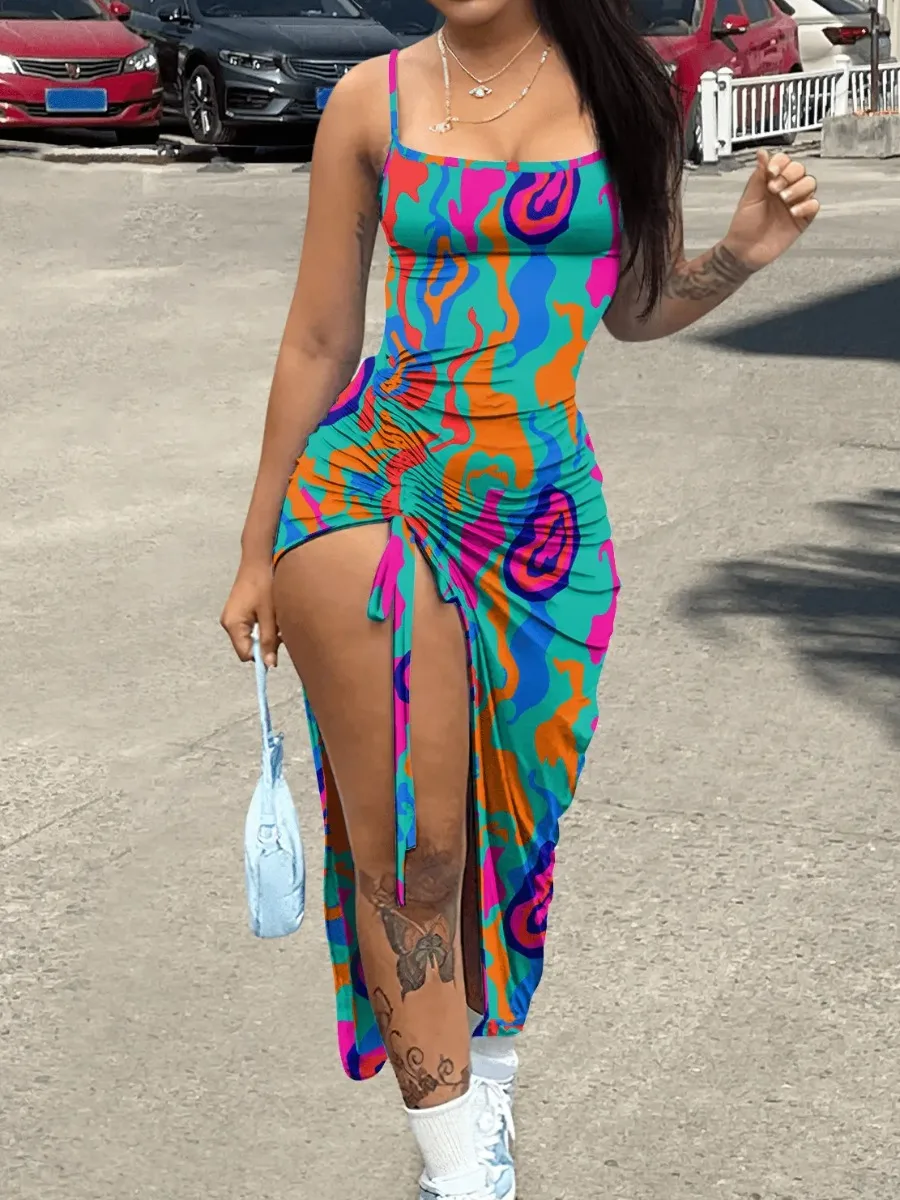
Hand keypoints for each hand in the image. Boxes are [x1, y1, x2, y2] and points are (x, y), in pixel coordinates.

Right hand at [220, 559, 279, 666]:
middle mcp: (228, 623)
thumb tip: (269, 665)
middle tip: (279, 630)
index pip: (245, 654)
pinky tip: (272, 614)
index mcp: (233, 624)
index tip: (278, 650)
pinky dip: (263, 625)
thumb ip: (269, 640)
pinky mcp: (239, 611)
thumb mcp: (270, 615)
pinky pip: (251, 627)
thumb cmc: (264, 584)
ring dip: (266, 633)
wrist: (258, 559)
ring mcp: (233, 616)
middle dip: (265, 643)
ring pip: (251, 637)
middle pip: (248, 646)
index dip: (261, 655)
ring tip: (276, 618)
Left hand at [723, 150, 819, 272]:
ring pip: (810, 183)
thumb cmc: (744, 225)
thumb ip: (759, 175)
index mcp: (771, 182)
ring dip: (798, 188)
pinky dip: (806, 205)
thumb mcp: (749, 197)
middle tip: (775, 189)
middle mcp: (785, 189)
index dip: (781, 163)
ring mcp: (795, 203)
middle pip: (800, 169)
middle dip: (790, 175)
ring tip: (784, 200)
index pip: (785, 162)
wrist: (745, 251)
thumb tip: (762, 153)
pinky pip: (814, 205)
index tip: (771, 173)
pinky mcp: (802, 219)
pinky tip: (793, 212)